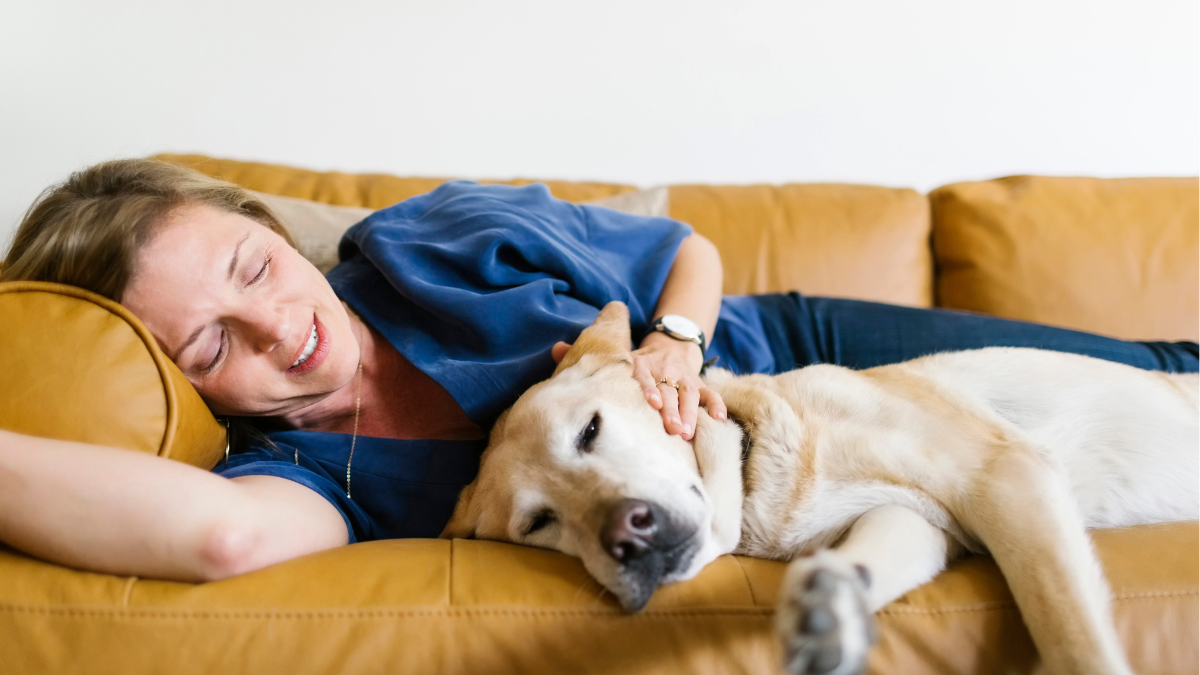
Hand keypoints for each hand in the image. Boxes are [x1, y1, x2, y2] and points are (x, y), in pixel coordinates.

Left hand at [550, 335, 726, 439]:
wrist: (670, 344)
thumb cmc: (634, 361)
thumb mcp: (615, 355)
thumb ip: (586, 354)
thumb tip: (556, 348)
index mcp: (642, 363)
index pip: (645, 375)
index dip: (649, 388)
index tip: (651, 403)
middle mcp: (664, 369)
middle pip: (669, 390)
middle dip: (671, 410)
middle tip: (671, 431)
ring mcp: (683, 377)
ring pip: (689, 394)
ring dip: (690, 413)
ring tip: (686, 433)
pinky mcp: (698, 383)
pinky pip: (710, 393)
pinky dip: (716, 405)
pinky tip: (718, 419)